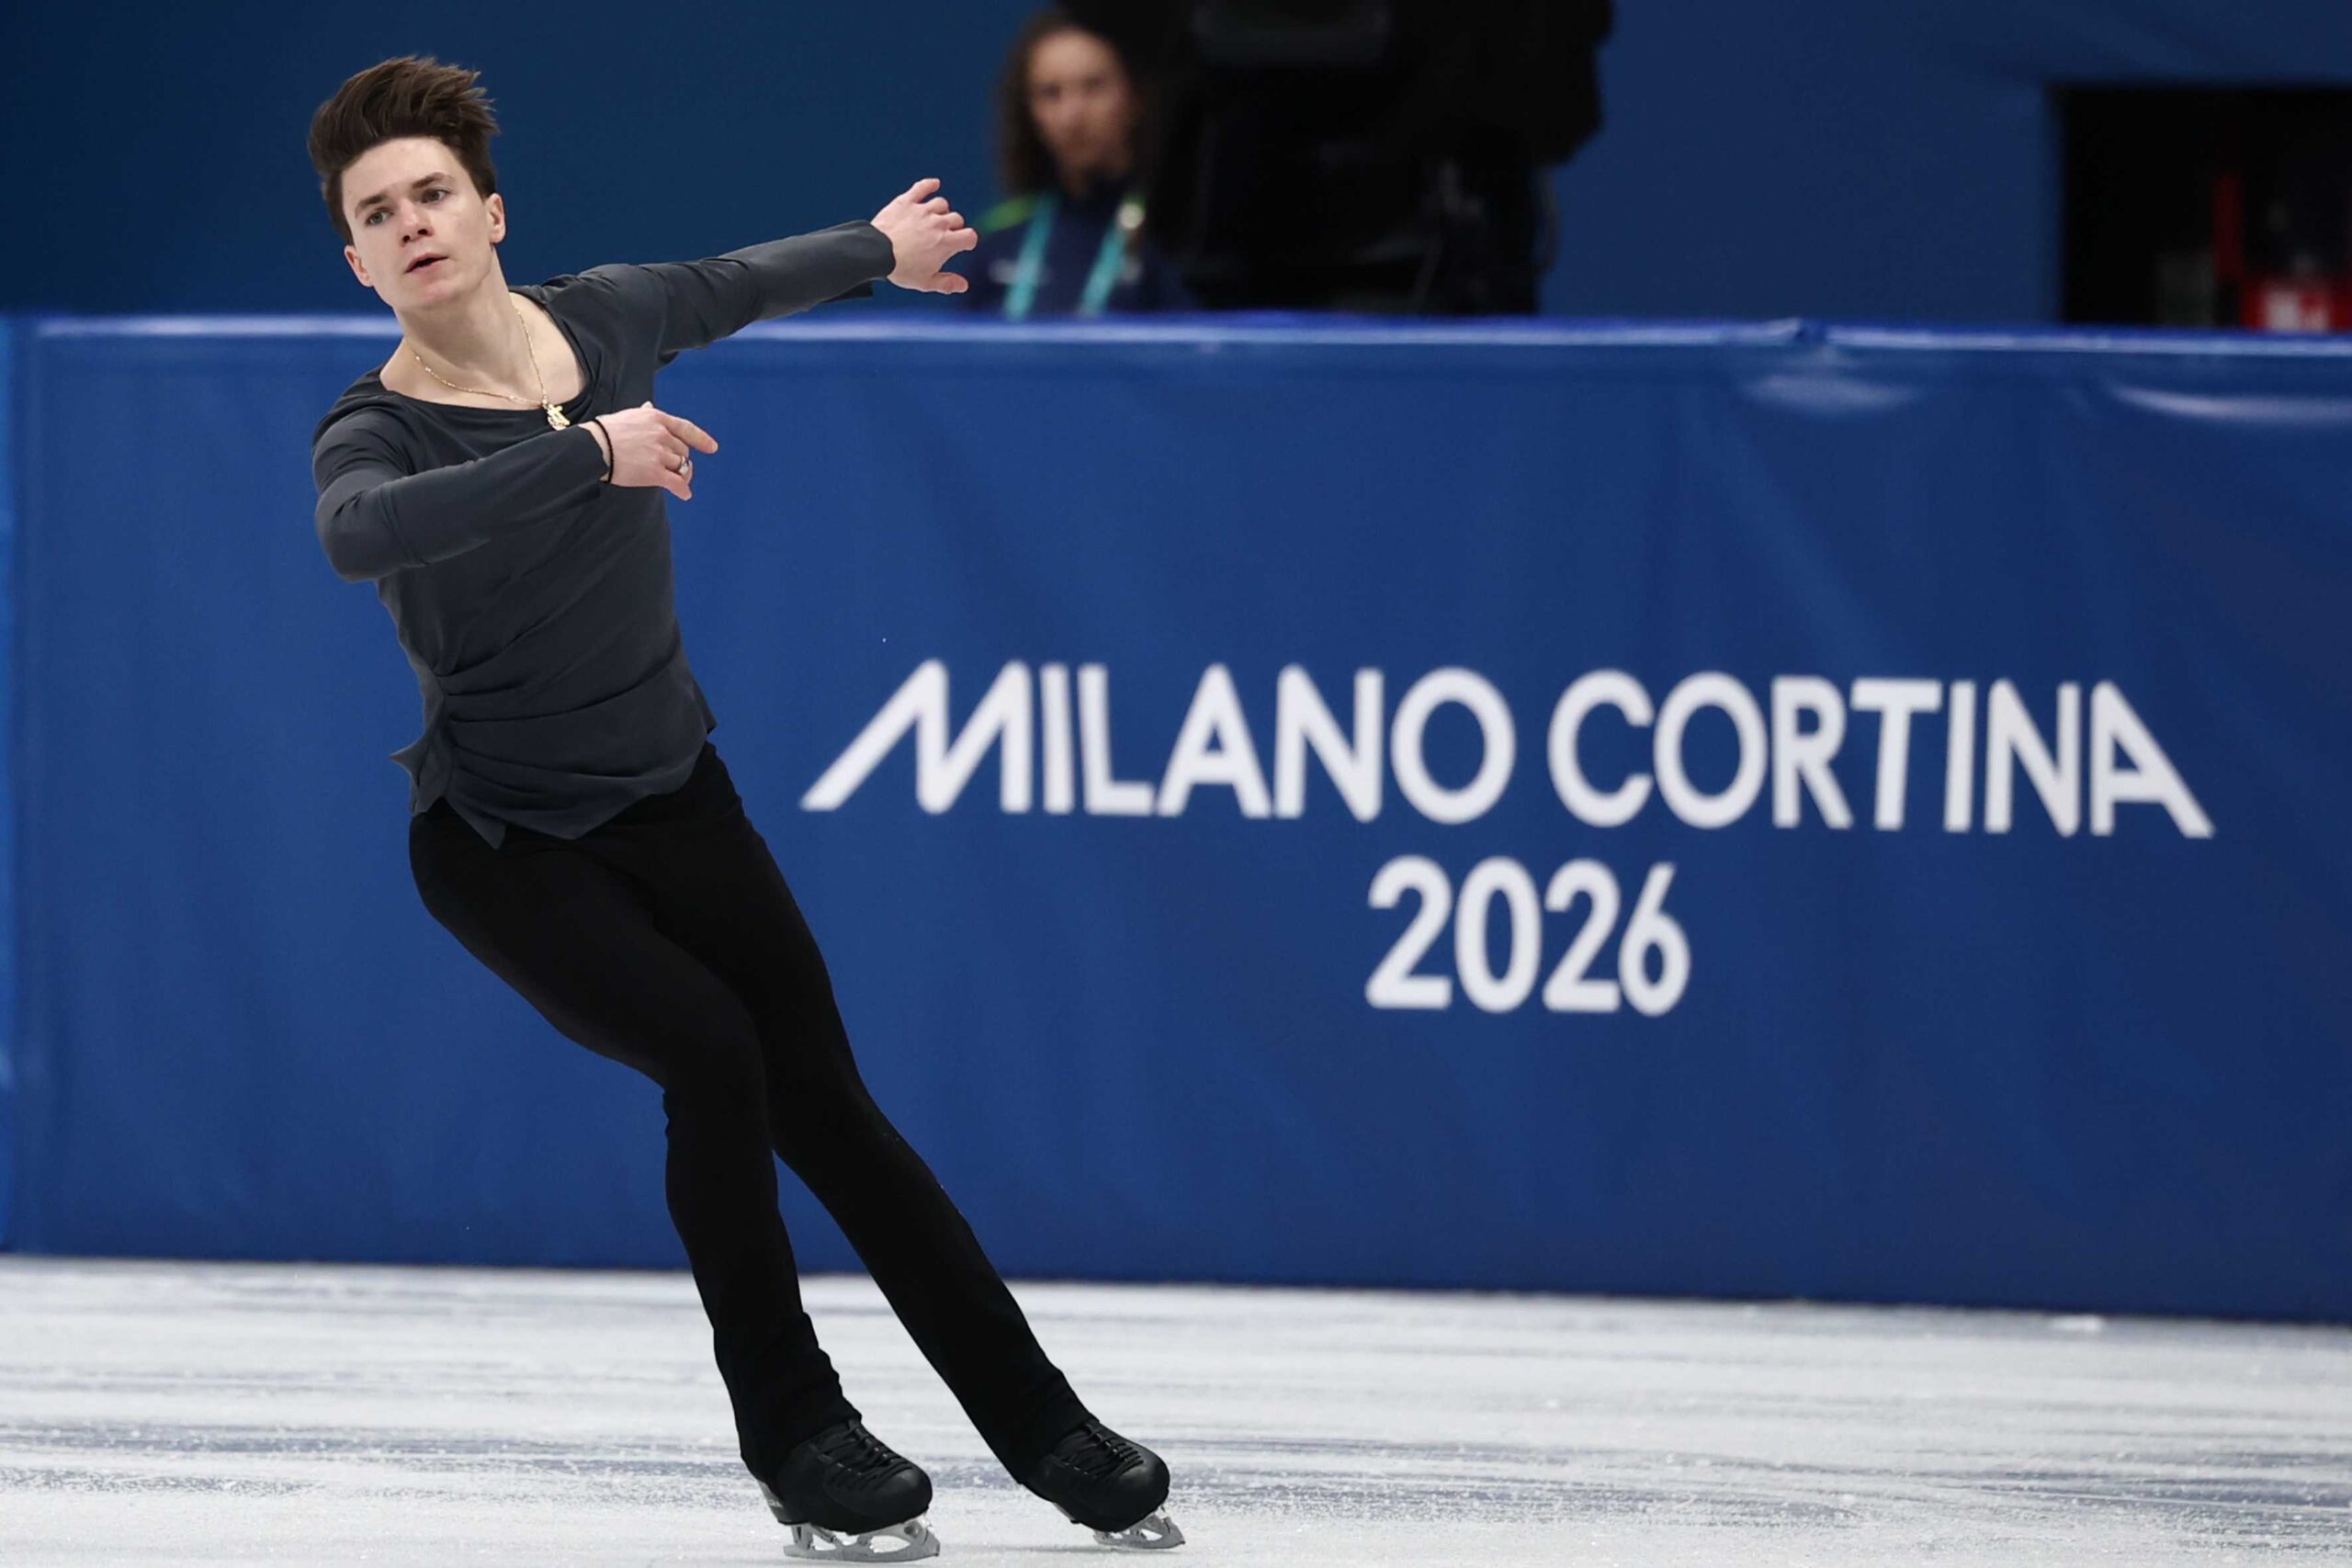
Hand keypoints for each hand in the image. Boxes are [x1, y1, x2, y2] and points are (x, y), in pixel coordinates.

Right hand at [589, 402, 717, 500]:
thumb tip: (649, 405)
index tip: (712, 448)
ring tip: (679, 481)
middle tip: (676, 468)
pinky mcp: (654, 473)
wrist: (593, 447)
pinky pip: (676, 483)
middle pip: (683, 450)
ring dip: (682, 474)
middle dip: (681, 459)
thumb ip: (644, 413)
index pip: (685, 429)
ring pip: (681, 466)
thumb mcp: (629, 415)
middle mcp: (662, 435)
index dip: (701, 439)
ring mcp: (659, 454)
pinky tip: (685, 495)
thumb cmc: (607, 431)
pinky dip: (683, 490)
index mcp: (657, 419)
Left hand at [871, 178, 978, 293]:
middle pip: (956, 219)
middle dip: (954, 227)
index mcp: (946, 242)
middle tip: (944, 236)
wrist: (877, 253)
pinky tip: (935, 184)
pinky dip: (929, 185)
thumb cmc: (901, 269)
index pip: (970, 236)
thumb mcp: (926, 282)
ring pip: (941, 204)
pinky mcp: (906, 202)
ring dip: (941, 211)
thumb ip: (947, 283)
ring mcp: (922, 210)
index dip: (968, 241)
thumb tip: (963, 286)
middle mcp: (938, 223)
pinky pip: (921, 188)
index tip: (963, 244)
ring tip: (935, 218)